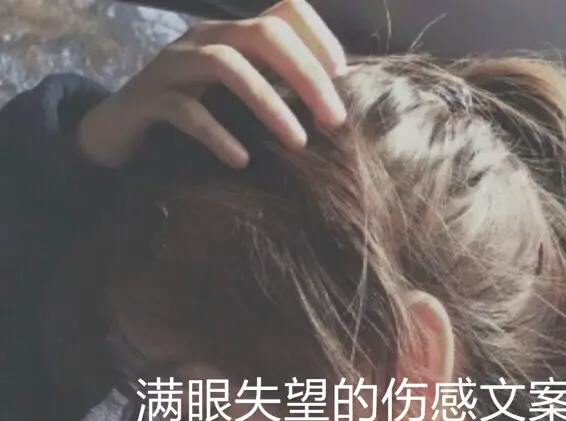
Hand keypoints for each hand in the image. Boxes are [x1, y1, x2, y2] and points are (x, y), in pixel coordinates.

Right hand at [76, 0, 346, 168]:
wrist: (119, 134)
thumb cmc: (190, 119)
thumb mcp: (238, 103)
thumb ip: (275, 95)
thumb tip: (330, 115)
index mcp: (232, 36)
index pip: (285, 12)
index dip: (320, 38)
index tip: (345, 79)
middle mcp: (204, 40)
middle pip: (263, 34)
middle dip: (306, 75)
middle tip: (334, 120)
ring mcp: (174, 66)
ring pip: (226, 65)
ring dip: (269, 104)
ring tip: (297, 143)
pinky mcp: (148, 99)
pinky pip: (185, 110)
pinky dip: (217, 134)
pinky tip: (241, 160)